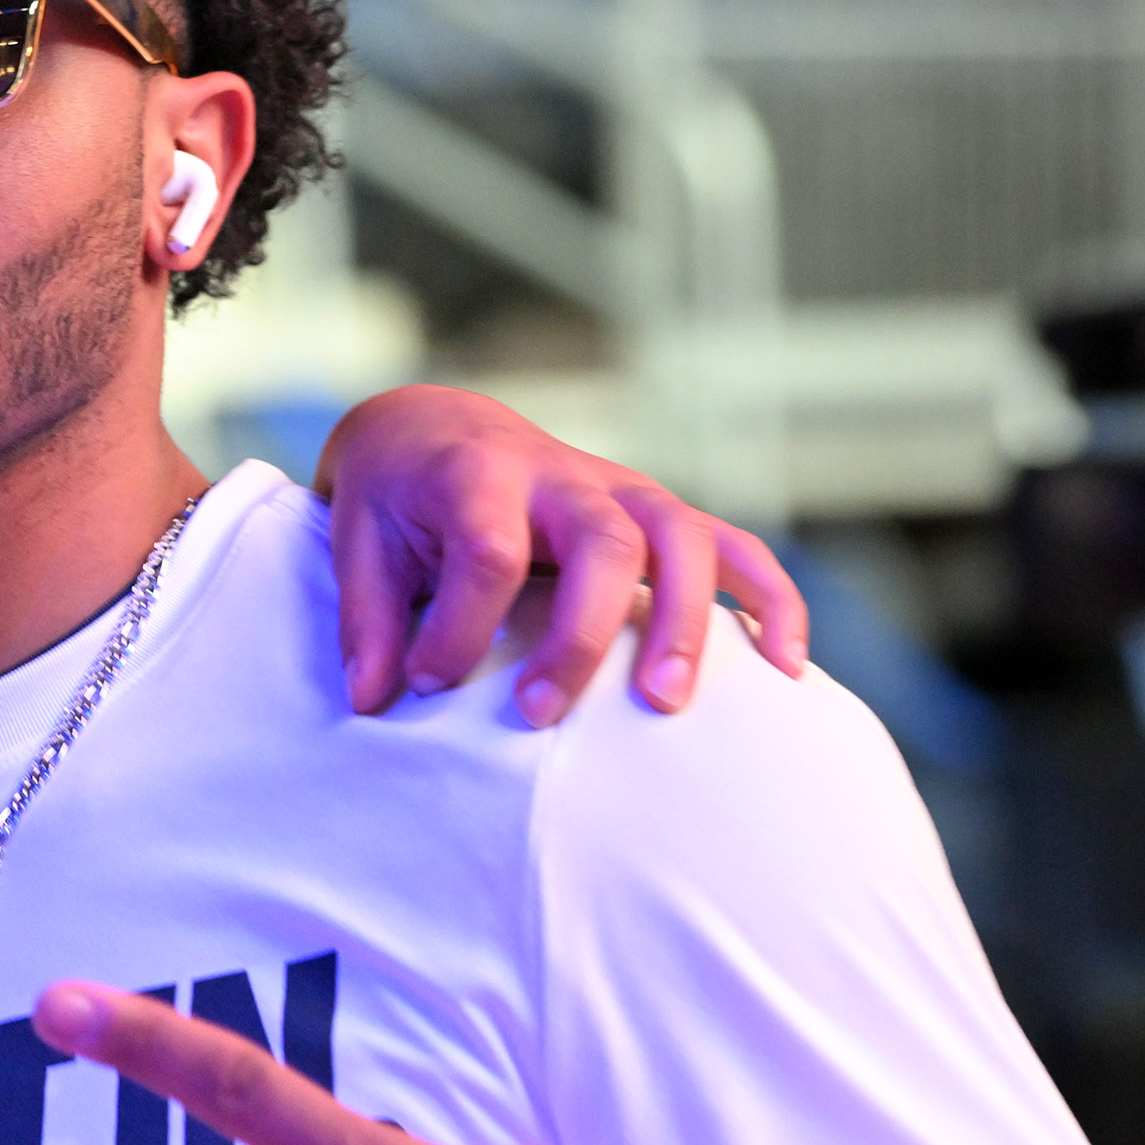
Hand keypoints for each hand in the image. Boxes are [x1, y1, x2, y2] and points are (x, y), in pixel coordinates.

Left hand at [310, 385, 806, 724]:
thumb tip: (372, 698)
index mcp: (478, 474)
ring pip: (681, 537)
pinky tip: (786, 668)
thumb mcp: (358, 543)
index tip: (426, 683)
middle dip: (582, 632)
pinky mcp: (658, 516)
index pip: (488, 550)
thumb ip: (368, 619)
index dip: (459, 627)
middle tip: (542, 714)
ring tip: (664, 703)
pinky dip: (770, 601)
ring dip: (685, 620)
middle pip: (602, 540)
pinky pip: (735, 549)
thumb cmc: (397, 498)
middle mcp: (561, 475)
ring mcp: (622, 491)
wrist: (436, 430)